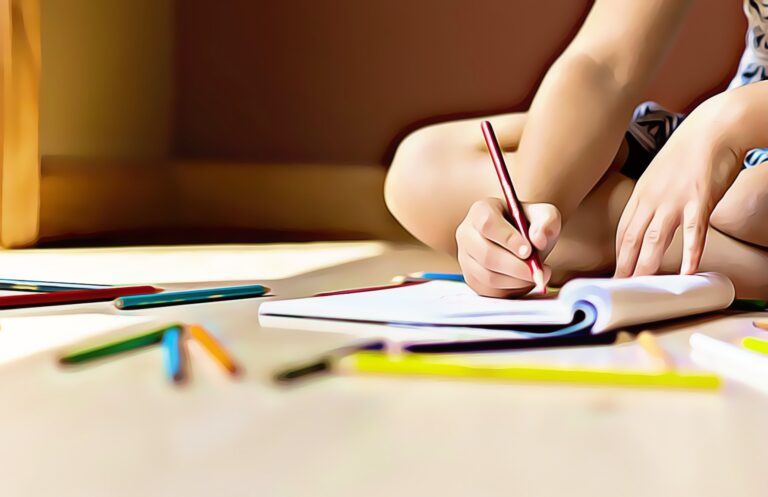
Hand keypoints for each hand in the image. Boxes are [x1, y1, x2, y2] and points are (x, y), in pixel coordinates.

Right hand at [456, 198, 560, 296]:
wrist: (522, 243)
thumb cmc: (530, 226)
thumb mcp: (544, 216)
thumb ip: (546, 222)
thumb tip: (538, 240)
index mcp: (481, 211)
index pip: (488, 224)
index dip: (508, 239)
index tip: (529, 251)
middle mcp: (467, 233)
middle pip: (486, 254)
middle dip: (516, 267)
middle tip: (539, 271)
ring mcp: (465, 258)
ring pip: (488, 276)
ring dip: (516, 280)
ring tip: (535, 275)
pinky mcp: (471, 278)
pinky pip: (489, 291)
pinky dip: (510, 290)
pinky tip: (523, 281)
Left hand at [615, 99, 742, 276]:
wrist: (715, 127)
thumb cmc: (689, 150)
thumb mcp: (659, 174)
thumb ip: (652, 198)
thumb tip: (649, 220)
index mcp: (641, 193)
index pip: (623, 231)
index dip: (618, 255)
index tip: (616, 273)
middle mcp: (653, 199)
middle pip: (633, 239)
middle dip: (625, 266)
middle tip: (621, 288)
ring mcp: (675, 200)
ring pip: (656, 239)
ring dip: (647, 265)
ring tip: (642, 286)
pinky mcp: (700, 199)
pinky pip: (693, 232)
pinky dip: (690, 253)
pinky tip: (688, 271)